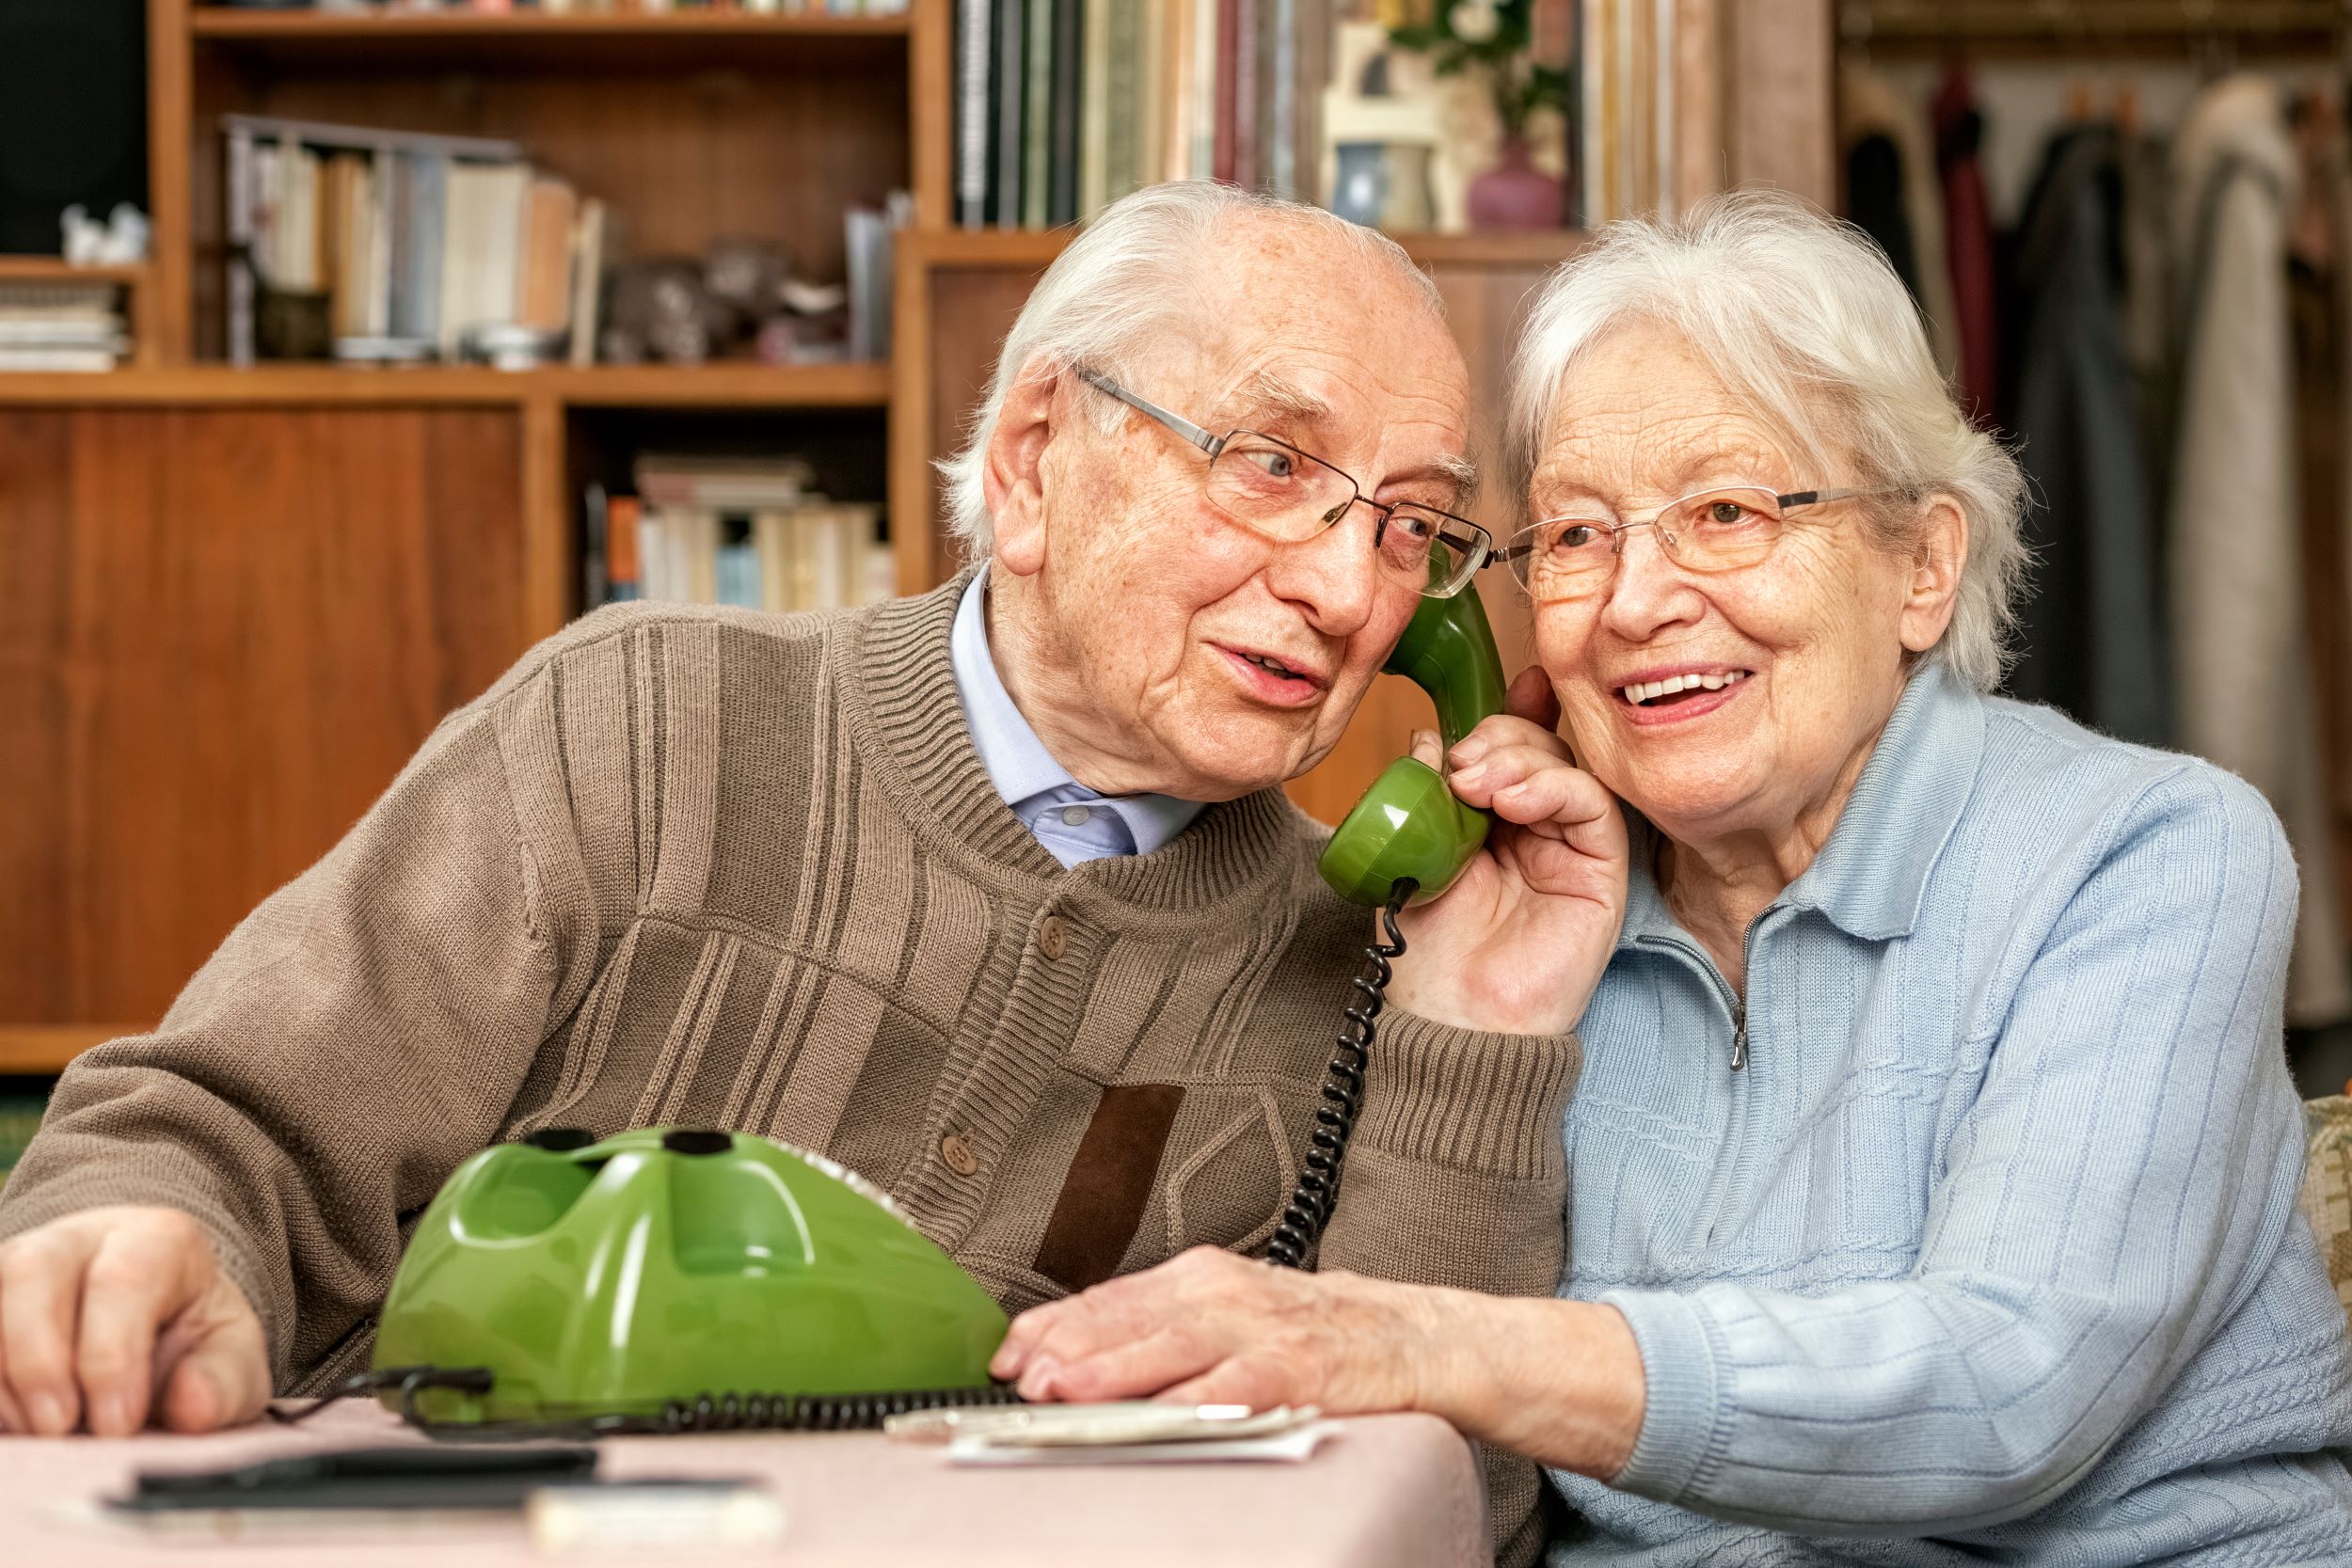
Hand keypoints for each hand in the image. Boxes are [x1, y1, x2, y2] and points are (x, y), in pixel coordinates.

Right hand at [0, 1207, 268, 1435]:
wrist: (157, 1331)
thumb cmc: (193, 1345)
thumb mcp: (230, 1362)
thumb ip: (222, 1383)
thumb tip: (190, 1405)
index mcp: (157, 1241)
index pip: (122, 1278)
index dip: (111, 1357)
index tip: (117, 1426)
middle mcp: (80, 1239)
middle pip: (32, 1272)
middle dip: (39, 1361)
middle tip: (60, 1430)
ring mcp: (20, 1265)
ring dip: (0, 1378)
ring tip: (37, 1433)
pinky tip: (11, 1425)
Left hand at [992, 1247, 1650, 1477]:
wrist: (1425, 1338)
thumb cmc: (1317, 1335)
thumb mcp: (1230, 1320)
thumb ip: (1156, 1335)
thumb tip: (1062, 1360)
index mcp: (1202, 1276)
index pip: (1109, 1296)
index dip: (1052, 1324)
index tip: (1003, 1352)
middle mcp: (1228, 1290)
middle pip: (1131, 1315)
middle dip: (1069, 1345)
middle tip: (1018, 1373)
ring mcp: (1269, 1325)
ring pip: (1177, 1343)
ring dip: (1116, 1367)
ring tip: (1064, 1388)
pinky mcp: (1311, 1366)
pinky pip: (1247, 1383)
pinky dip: (1203, 1397)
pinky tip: (1167, 1413)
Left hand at [1386, 666, 1627, 1035]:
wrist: (1455, 1022)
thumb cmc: (1431, 954)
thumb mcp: (1414, 855)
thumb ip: (1424, 794)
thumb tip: (1431, 736)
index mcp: (1493, 821)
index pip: (1512, 749)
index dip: (1509, 712)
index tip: (1501, 685)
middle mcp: (1538, 829)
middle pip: (1543, 747)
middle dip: (1501, 735)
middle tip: (1461, 761)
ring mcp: (1572, 849)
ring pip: (1568, 768)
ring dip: (1520, 758)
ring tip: (1475, 784)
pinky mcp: (1601, 873)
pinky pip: (1593, 807)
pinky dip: (1555, 788)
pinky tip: (1514, 802)